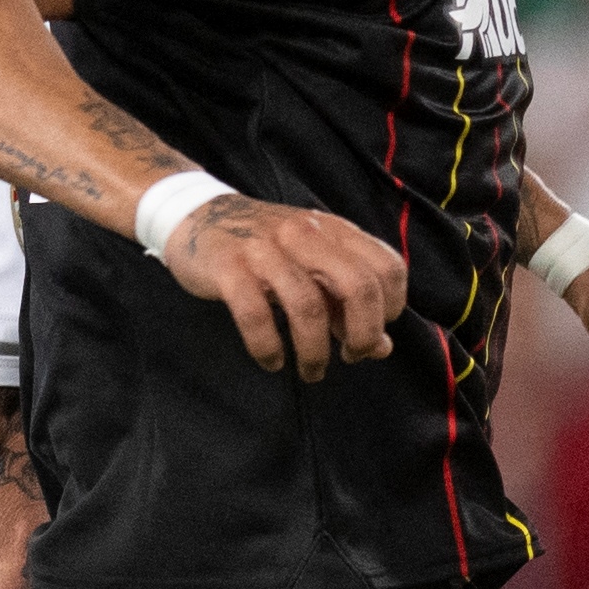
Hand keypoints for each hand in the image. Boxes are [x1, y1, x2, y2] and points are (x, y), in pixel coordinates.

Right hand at [161, 197, 406, 377]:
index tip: (372, 332)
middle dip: (363, 333)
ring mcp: (265, 249)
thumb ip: (347, 302)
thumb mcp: (312, 264)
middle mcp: (305, 234)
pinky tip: (272, 361)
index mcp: (333, 231)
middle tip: (350, 357)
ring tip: (311, 371)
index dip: (391, 308)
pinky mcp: (229, 267)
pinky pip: (255, 315)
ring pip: (307, 306)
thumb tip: (382, 347)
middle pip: (358, 285)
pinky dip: (268, 348)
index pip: (388, 267)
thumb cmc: (265, 248)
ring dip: (315, 352)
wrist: (197, 217)